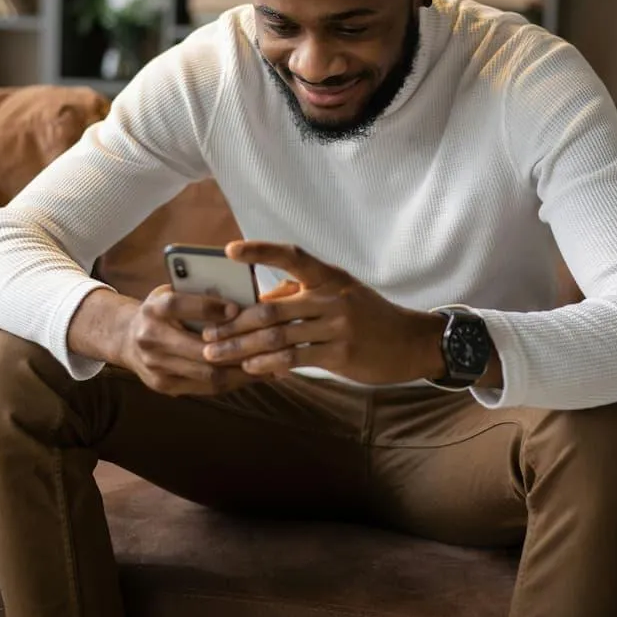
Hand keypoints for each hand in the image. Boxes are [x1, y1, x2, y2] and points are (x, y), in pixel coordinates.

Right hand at [113, 285, 257, 396]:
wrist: (126, 339)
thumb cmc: (162, 310)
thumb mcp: (172, 292)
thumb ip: (198, 293)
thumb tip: (243, 294)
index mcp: (153, 309)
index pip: (178, 305)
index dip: (208, 308)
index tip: (238, 308)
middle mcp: (150, 339)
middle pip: (198, 349)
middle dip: (236, 348)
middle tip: (266, 344)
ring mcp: (156, 367)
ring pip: (207, 374)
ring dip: (241, 371)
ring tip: (269, 364)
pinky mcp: (164, 386)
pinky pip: (206, 387)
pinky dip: (232, 381)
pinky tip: (253, 374)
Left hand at [199, 241, 446, 384]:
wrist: (408, 342)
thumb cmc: (367, 315)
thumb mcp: (339, 293)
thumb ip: (301, 293)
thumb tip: (260, 301)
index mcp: (329, 276)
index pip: (291, 255)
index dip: (260, 251)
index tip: (230, 250)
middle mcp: (332, 297)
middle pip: (272, 309)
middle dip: (234, 324)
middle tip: (207, 335)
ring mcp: (337, 326)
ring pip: (278, 336)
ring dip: (242, 347)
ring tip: (218, 354)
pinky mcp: (340, 353)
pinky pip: (295, 357)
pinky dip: (269, 362)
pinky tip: (251, 367)